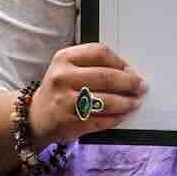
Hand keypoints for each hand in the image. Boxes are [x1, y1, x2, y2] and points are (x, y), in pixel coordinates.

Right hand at [30, 43, 146, 144]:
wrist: (35, 117)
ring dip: (126, 103)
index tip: (130, 70)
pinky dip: (116, 119)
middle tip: (141, 86)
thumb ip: (92, 65)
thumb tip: (127, 72)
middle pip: (106, 76)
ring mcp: (66, 102)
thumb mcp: (67, 68)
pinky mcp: (71, 122)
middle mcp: (63, 78)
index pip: (100, 52)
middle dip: (129, 82)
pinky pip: (101, 120)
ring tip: (135, 102)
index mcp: (64, 59)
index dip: (119, 61)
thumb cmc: (58, 90)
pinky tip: (123, 116)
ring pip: (107, 100)